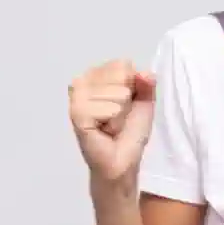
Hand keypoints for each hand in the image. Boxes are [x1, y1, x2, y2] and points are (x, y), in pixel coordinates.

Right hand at [68, 59, 156, 185]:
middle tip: (116, 117)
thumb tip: (145, 73)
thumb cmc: (130, 131)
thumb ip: (147, 84)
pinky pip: (109, 109)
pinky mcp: (77, 114)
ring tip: (111, 125)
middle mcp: (82, 82)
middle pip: (120, 76)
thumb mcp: (144, 102)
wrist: (121, 160)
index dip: (132, 85)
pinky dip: (114, 122)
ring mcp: (77, 98)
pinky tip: (105, 130)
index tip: (125, 103)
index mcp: (95, 76)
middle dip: (126, 99)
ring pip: (117, 93)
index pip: (122, 64)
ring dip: (121, 114)